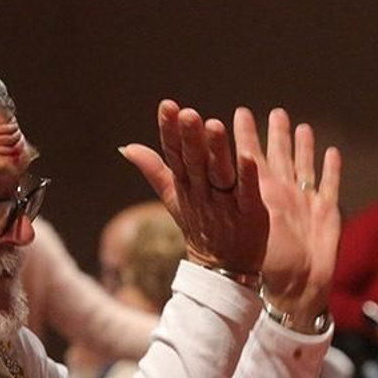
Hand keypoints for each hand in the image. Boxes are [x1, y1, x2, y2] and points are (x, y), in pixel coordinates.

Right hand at [121, 100, 267, 278]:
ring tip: (215, 125)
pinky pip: (247, 194)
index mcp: (185, 187)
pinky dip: (247, 177)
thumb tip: (127, 147)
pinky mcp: (251, 215)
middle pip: (195, 163)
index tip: (167, 105)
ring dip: (217, 151)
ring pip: (219, 175)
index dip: (170, 131)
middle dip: (191, 139)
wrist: (223, 272)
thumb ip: (155, 170)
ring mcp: (226, 205)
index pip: (174, 156)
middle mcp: (202, 194)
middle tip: (189, 114)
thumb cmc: (202, 228)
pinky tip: (249, 156)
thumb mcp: (175, 198)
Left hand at [232, 107, 341, 322]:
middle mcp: (280, 194)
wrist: (291, 288)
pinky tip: (333, 153)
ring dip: (304, 148)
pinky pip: (329, 185)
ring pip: (304, 167)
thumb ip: (213, 183)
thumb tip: (184, 153)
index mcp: (257, 193)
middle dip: (277, 135)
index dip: (244, 135)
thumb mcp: (236, 218)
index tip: (239, 114)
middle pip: (279, 157)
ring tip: (302, 128)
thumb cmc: (260, 261)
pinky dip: (332, 169)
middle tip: (275, 113)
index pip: (247, 156)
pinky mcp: (325, 213)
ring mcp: (304, 203)